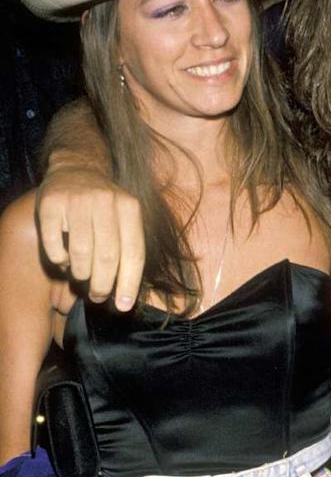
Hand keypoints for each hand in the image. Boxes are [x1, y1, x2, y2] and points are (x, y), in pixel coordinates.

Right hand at [35, 166, 143, 309]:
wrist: (77, 170)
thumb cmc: (104, 207)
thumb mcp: (125, 219)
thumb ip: (128, 249)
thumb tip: (126, 295)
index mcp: (130, 208)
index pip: (133, 253)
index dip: (129, 283)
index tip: (123, 306)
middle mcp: (106, 202)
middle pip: (107, 257)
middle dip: (103, 284)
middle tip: (98, 296)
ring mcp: (77, 202)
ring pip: (81, 253)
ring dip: (80, 273)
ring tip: (80, 276)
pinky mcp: (51, 204)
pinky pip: (54, 245)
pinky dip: (59, 260)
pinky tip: (63, 260)